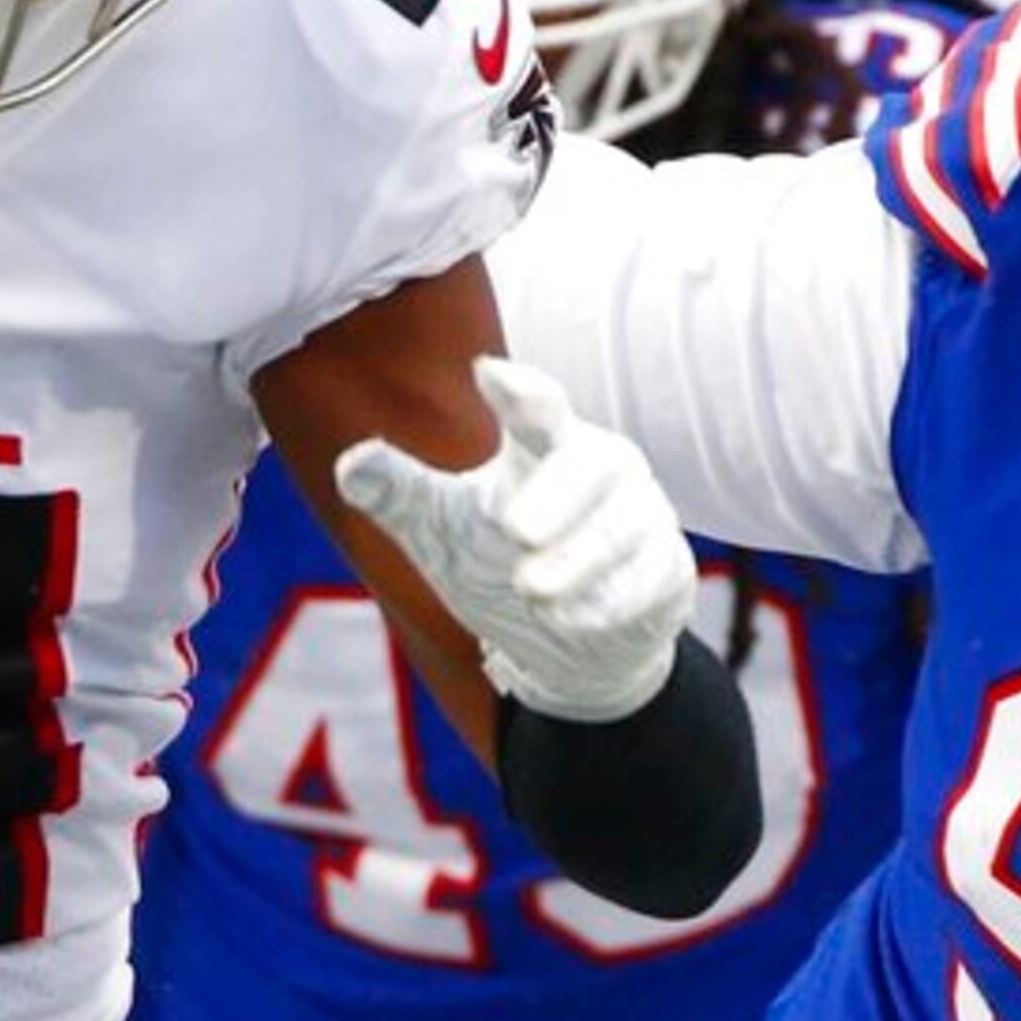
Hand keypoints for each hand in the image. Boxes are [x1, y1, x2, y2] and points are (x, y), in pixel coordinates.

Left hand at [335, 357, 694, 723]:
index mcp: (546, 446)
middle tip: (516, 530)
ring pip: (620, 530)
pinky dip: (608, 603)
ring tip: (531, 589)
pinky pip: (648, 581)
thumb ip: (400, 495)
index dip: (520, 392)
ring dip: (574, 562)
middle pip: (592, 465)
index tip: (487, 372)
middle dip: (557, 496)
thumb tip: (351, 463)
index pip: (538, 408)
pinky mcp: (669, 571)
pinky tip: (571, 618)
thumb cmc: (497, 565)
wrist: (568, 649)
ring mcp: (644, 519)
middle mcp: (603, 470)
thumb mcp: (440, 532)